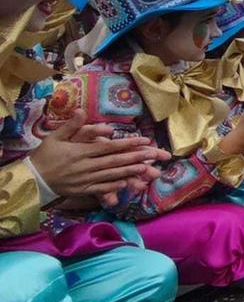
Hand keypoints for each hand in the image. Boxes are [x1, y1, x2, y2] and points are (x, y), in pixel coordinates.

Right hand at [29, 111, 170, 200]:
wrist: (31, 179)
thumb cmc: (44, 156)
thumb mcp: (55, 137)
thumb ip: (71, 125)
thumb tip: (81, 110)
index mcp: (80, 151)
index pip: (109, 146)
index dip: (128, 143)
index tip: (144, 141)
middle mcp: (85, 166)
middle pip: (114, 160)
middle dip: (135, 157)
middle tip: (154, 154)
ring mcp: (85, 180)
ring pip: (111, 175)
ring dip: (129, 172)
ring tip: (146, 169)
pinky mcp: (82, 190)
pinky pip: (101, 189)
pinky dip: (115, 187)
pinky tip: (127, 184)